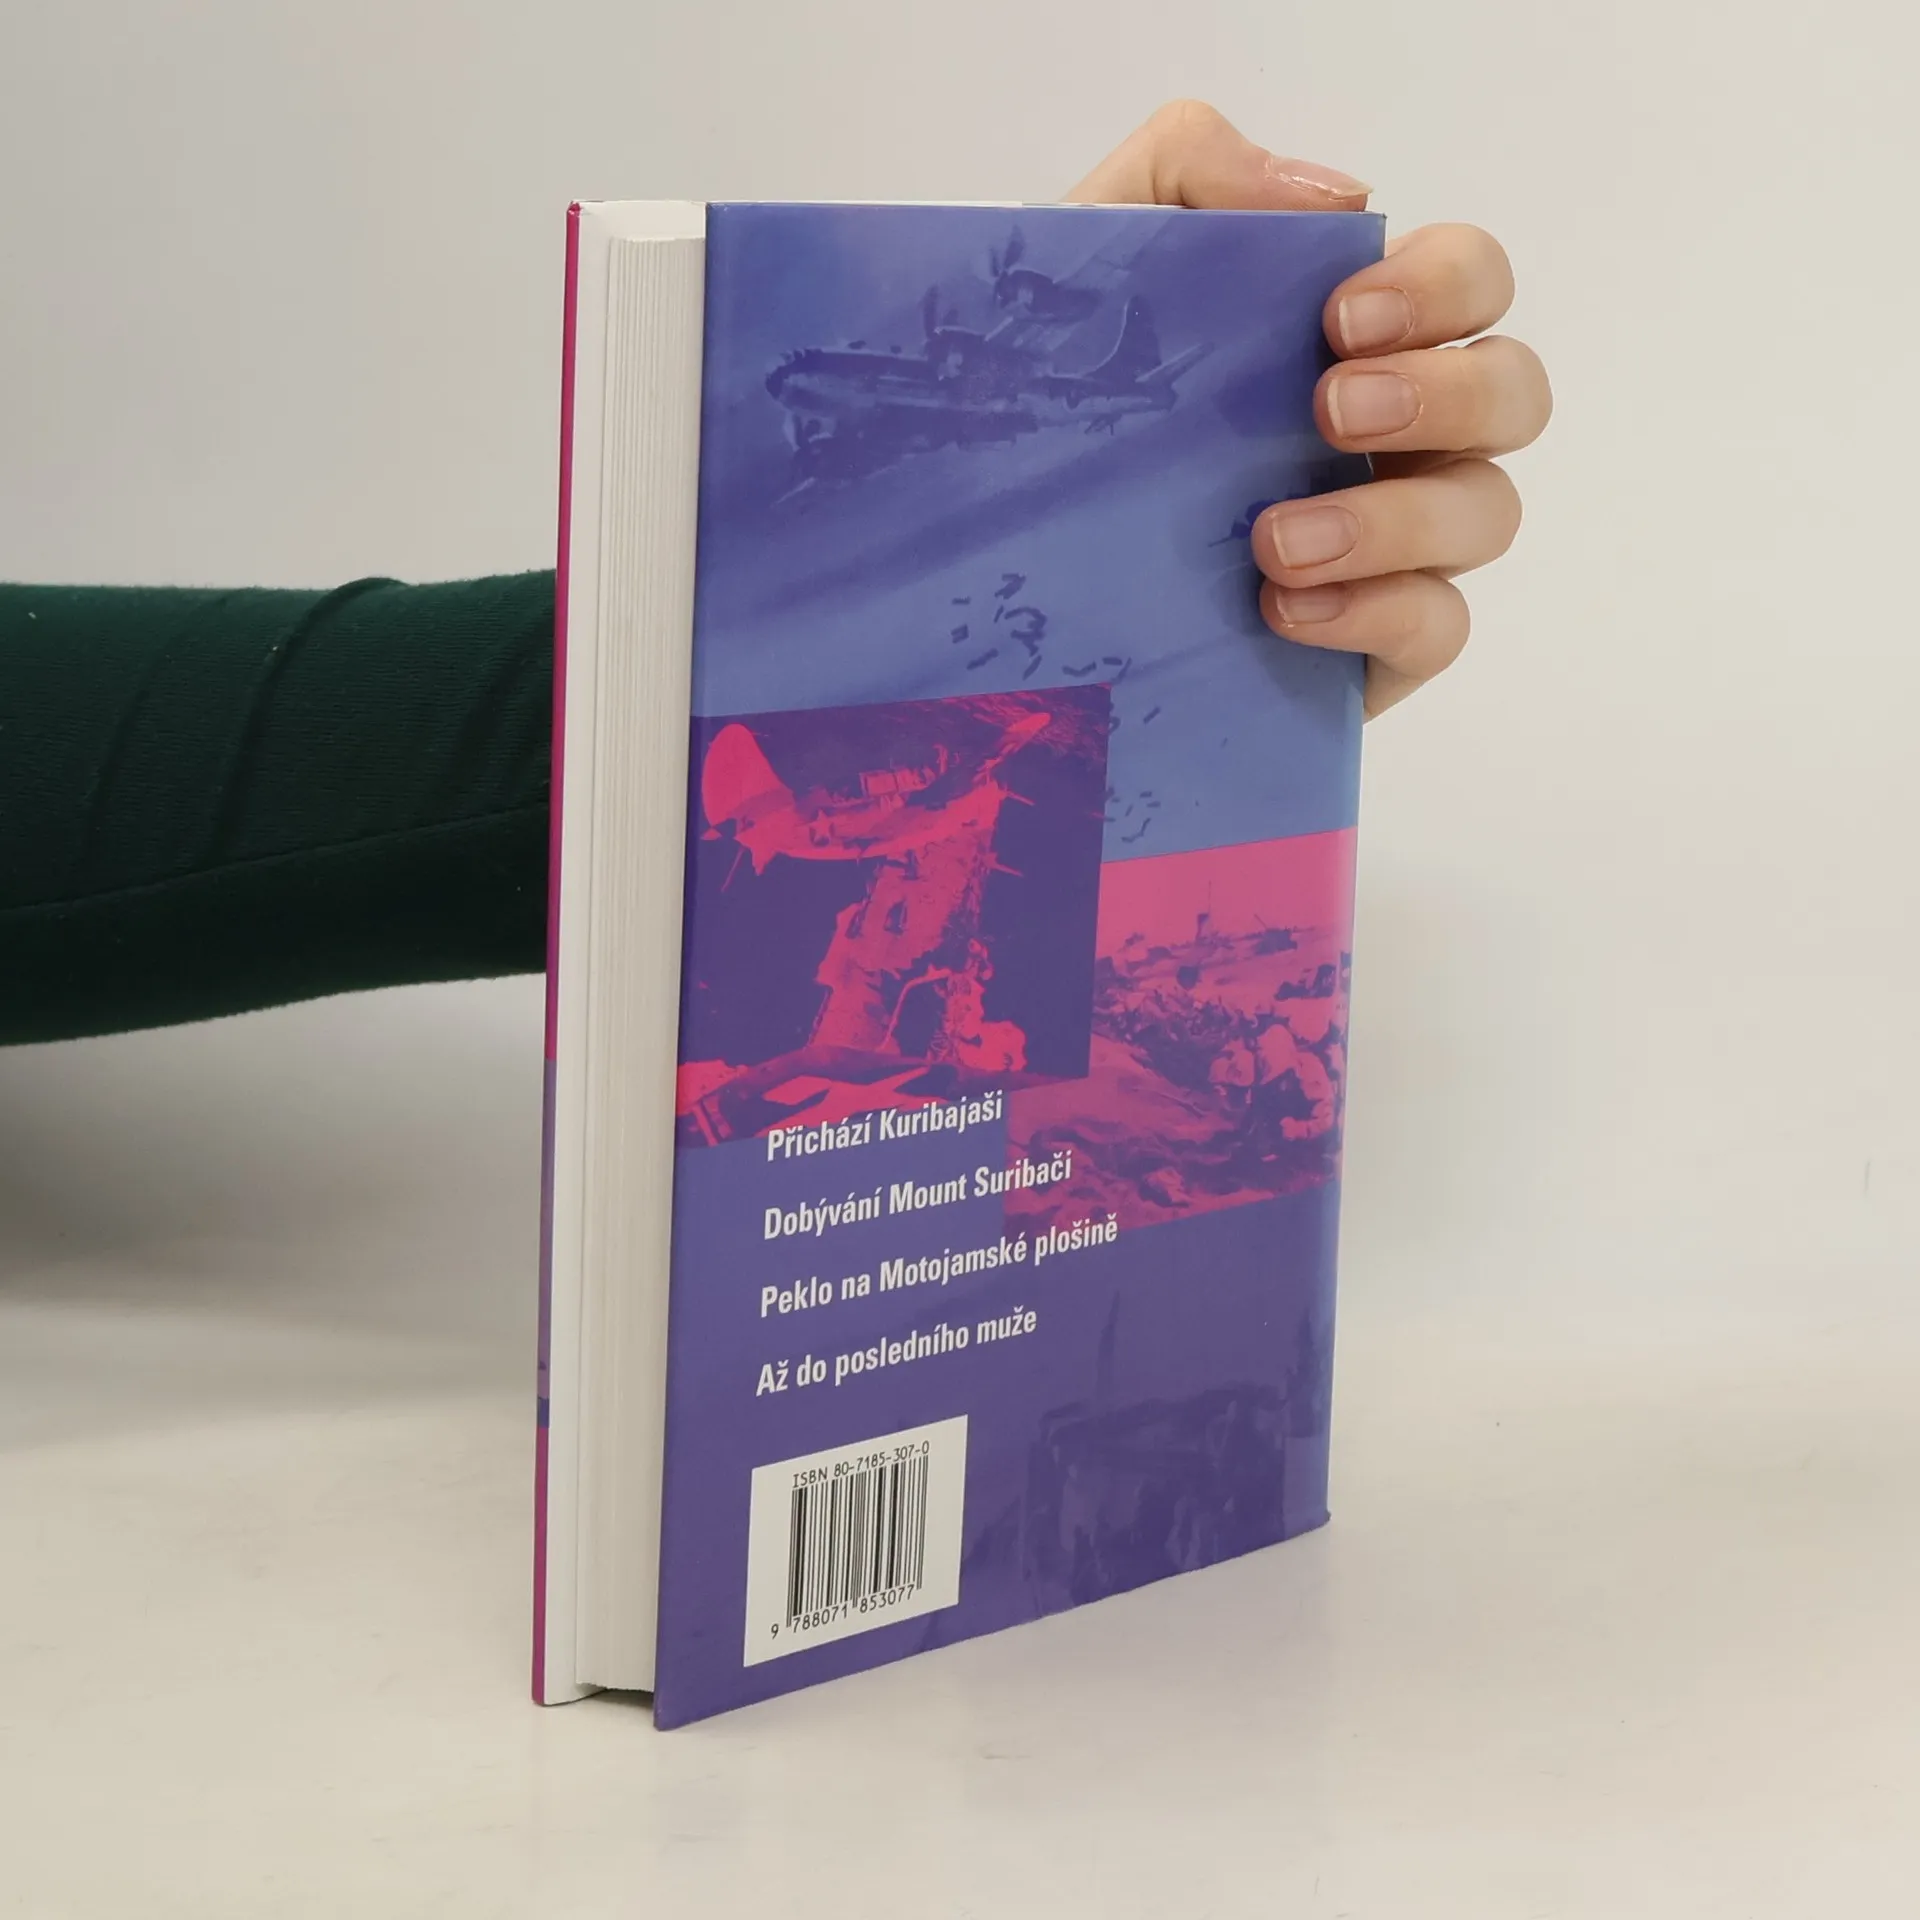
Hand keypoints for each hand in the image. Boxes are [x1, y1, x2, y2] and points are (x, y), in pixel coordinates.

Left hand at [1069, 101, 1550, 716]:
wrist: (995, 554)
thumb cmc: (1056, 397)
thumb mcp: (1088, 254)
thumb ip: (1186, 170)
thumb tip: (1335, 195)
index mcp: (1361, 333)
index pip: (1470, 280)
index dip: (1441, 286)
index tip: (1340, 318)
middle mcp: (1402, 433)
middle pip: (1512, 392)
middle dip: (1443, 395)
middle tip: (1331, 410)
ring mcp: (1397, 544)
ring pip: (1486, 514)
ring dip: (1397, 521)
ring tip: (1275, 541)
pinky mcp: (1371, 644)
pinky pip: (1438, 628)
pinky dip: (1379, 614)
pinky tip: (1286, 610)